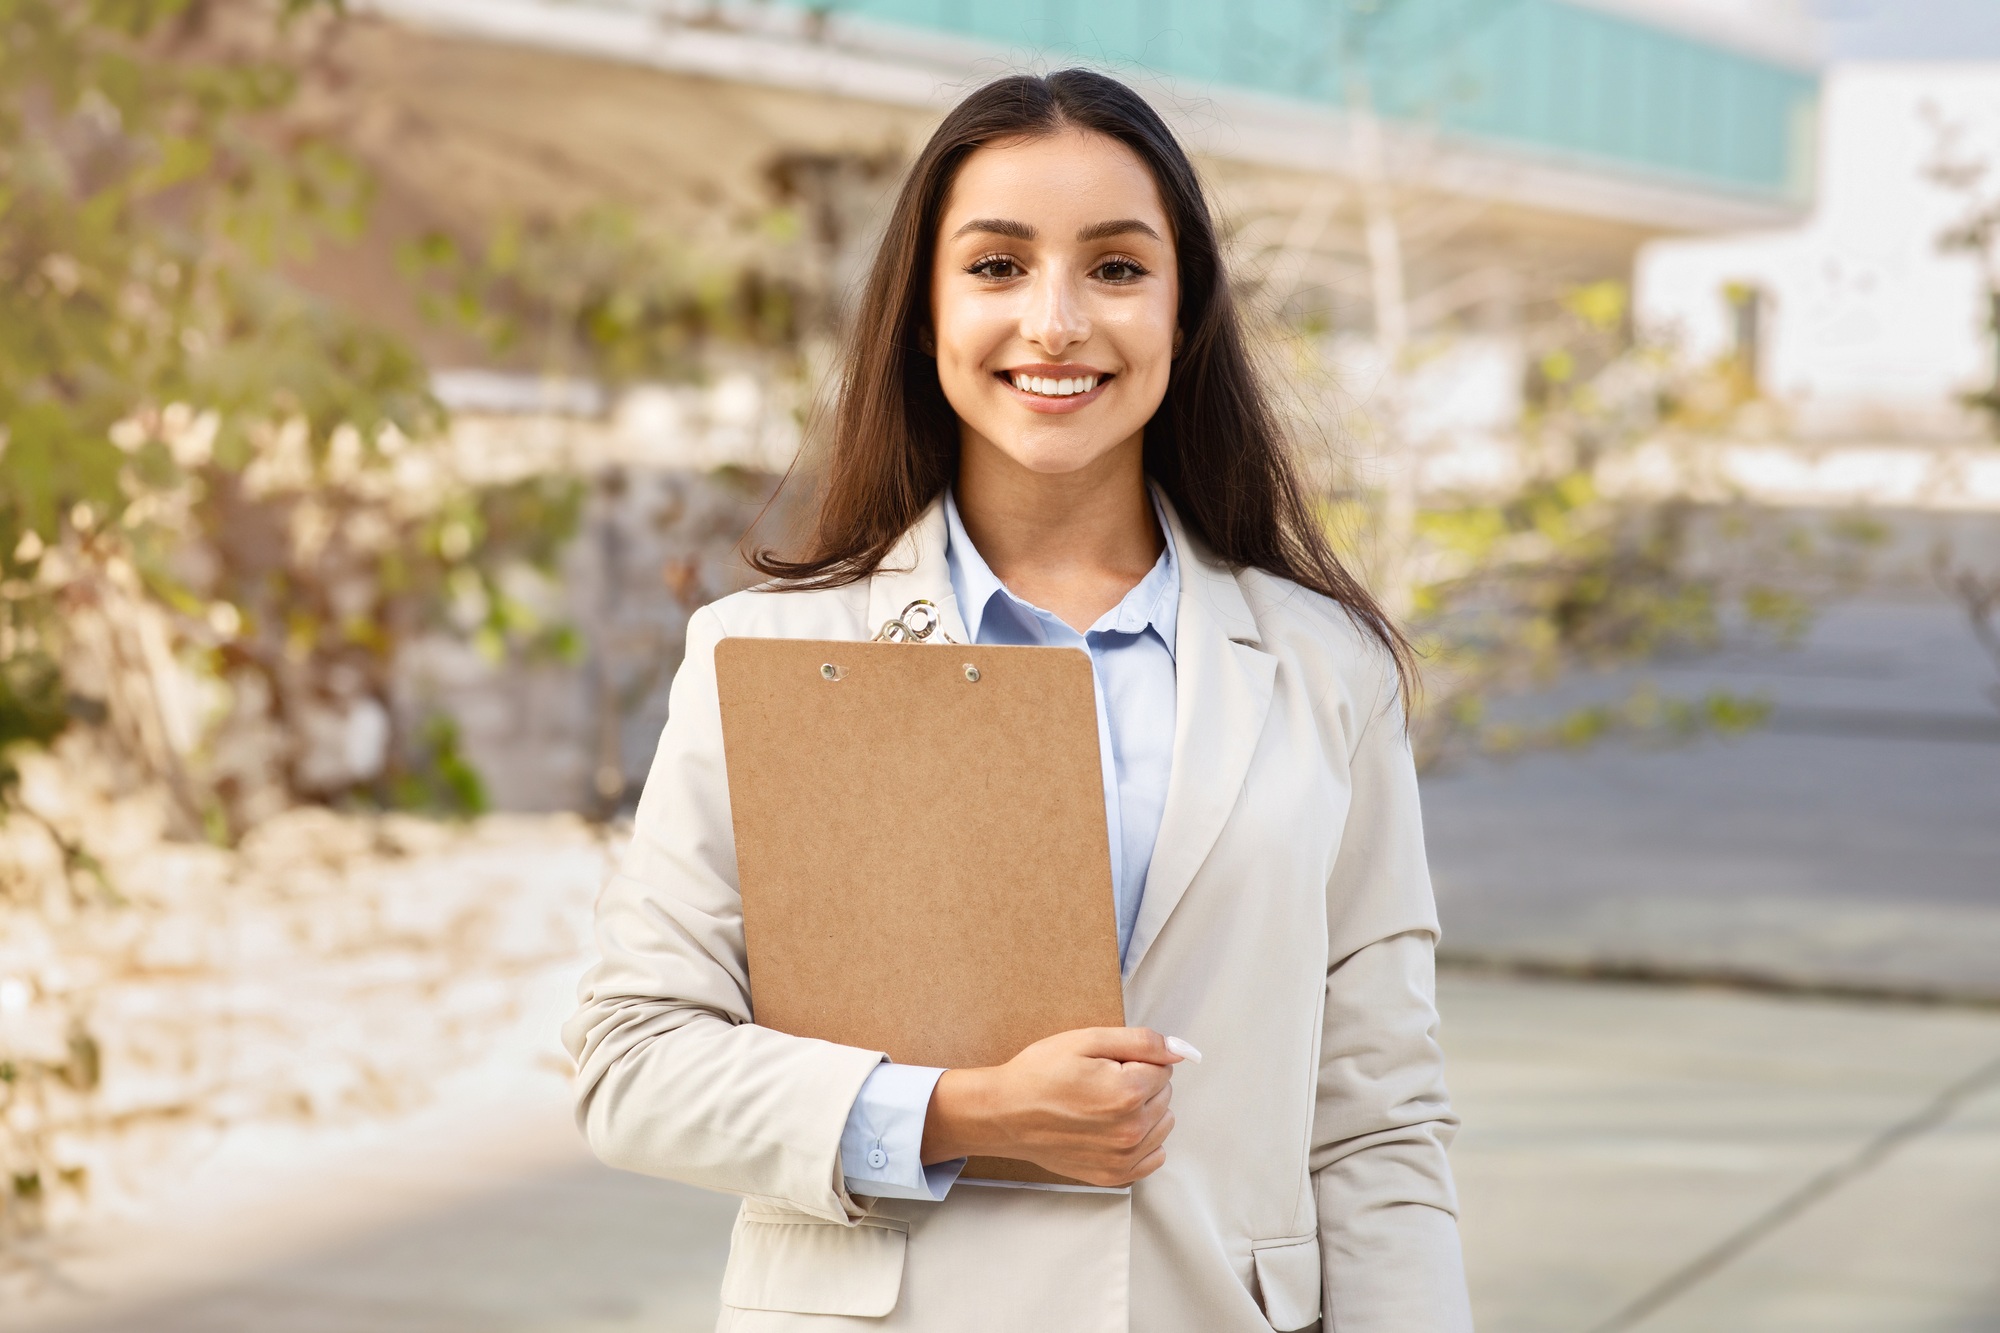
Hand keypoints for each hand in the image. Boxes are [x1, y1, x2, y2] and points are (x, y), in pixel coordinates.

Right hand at [920, 1027, 1187, 1186]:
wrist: (1004, 1114)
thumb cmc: (1039, 1074)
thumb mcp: (1087, 1040)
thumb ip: (1143, 1042)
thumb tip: (1183, 1050)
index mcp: (1129, 1093)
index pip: (1164, 1068)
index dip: (1135, 1061)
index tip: (1106, 1065)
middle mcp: (1132, 1130)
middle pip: (1165, 1096)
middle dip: (1141, 1084)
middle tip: (1100, 1082)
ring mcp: (1124, 1158)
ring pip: (1162, 1124)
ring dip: (1143, 1111)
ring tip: (1102, 1104)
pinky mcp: (1114, 1175)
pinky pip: (1153, 1156)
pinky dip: (1140, 1140)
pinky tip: (1111, 1128)